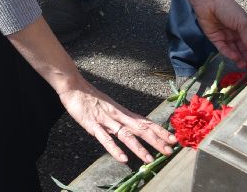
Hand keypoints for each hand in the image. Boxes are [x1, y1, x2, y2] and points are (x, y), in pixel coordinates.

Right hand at [60, 80, 175, 165]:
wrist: (74, 86)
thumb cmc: (91, 98)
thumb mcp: (110, 108)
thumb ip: (121, 119)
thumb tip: (134, 129)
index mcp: (123, 113)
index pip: (145, 122)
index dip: (160, 131)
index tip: (173, 139)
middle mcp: (118, 116)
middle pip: (140, 129)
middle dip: (156, 141)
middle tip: (169, 151)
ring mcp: (106, 120)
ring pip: (125, 135)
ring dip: (139, 148)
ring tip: (150, 160)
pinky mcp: (93, 125)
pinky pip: (105, 139)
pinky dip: (115, 149)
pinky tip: (123, 159)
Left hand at [186, 0, 246, 68]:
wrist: (208, 1)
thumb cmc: (229, 8)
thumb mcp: (243, 23)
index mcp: (246, 29)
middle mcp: (237, 34)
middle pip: (244, 50)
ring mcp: (226, 37)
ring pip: (235, 51)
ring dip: (240, 59)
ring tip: (244, 66)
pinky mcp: (215, 39)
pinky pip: (223, 49)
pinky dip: (229, 54)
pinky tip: (235, 57)